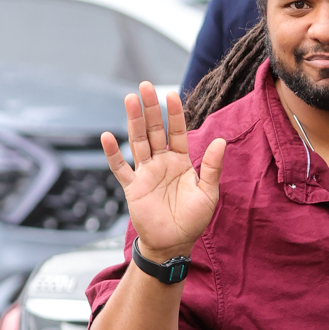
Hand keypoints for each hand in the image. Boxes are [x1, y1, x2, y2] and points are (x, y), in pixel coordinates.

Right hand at [101, 82, 225, 260]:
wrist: (174, 243)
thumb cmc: (193, 220)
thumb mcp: (208, 193)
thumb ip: (212, 168)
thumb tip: (221, 142)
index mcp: (181, 161)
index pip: (177, 132)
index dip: (174, 114)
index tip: (171, 94)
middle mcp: (161, 162)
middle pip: (154, 130)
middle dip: (150, 109)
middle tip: (145, 86)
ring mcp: (145, 173)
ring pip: (138, 142)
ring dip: (133, 121)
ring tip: (129, 99)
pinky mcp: (133, 187)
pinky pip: (121, 168)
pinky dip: (113, 154)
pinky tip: (107, 136)